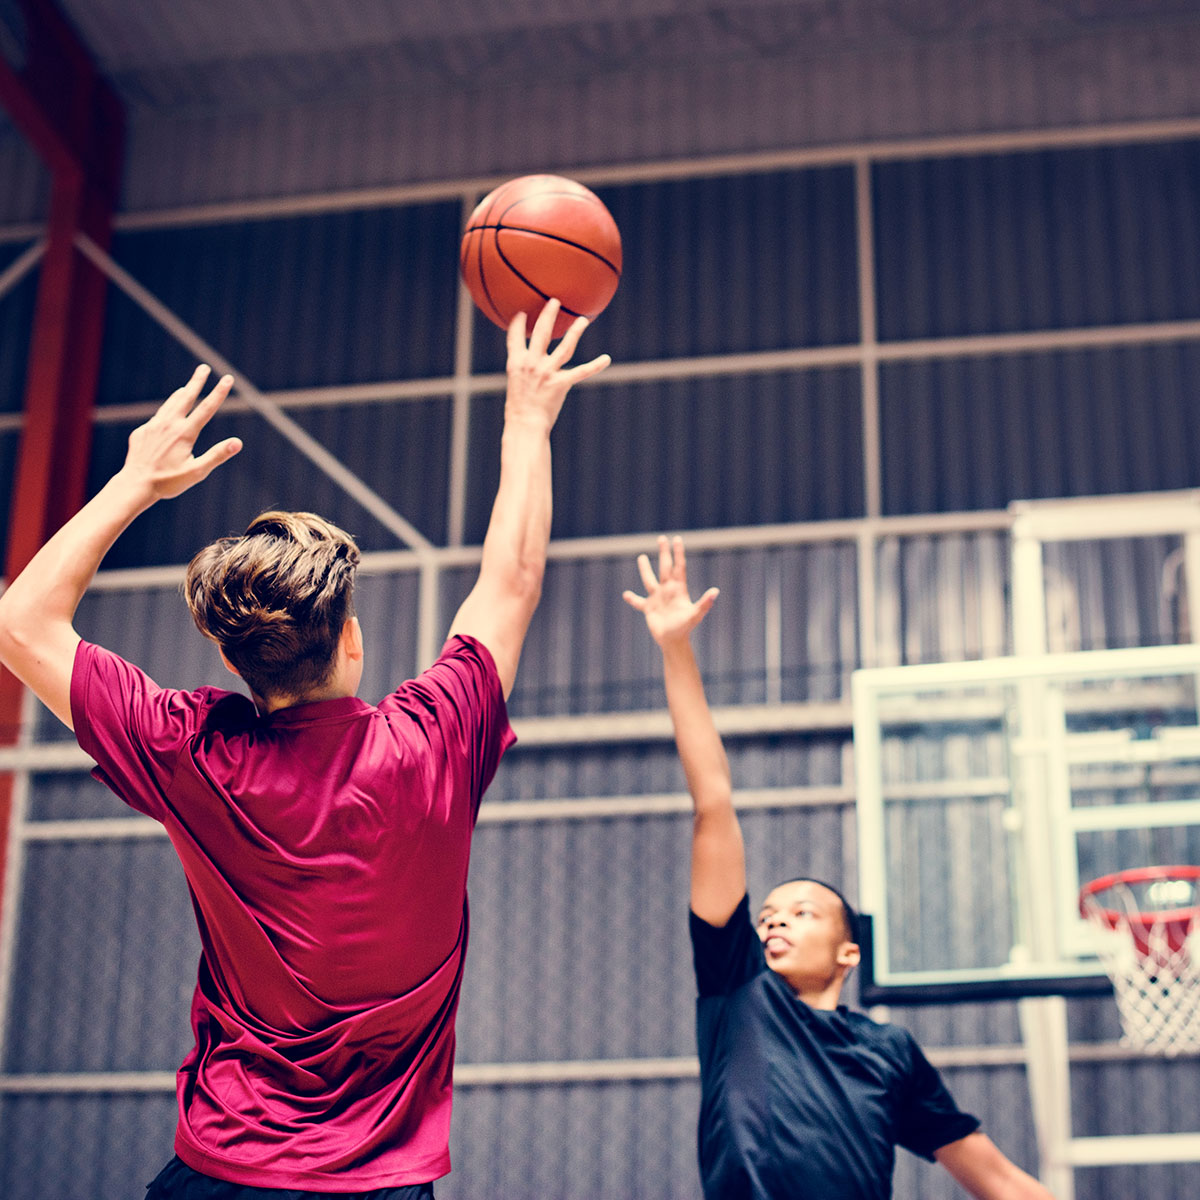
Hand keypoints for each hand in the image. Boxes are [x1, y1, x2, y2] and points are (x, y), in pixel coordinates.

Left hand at [120, 365, 241, 499]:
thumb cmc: (168, 482)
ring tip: (185, 388)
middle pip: (186, 398)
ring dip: (180, 395)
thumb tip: (238, 442)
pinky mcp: (142, 432)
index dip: (218, 392)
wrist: (135, 484)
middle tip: (203, 368)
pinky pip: (156, 419)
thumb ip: (217, 455)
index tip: (227, 378)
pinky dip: (165, 413)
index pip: (206, 408)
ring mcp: (153, 426)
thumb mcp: (197, 472)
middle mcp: (169, 425)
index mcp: (185, 433)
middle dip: (197, 381)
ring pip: (169, 405)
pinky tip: (166, 416)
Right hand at [505, 299, 610, 428]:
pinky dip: (595, 366)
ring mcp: (547, 372)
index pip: (515, 337)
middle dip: (548, 315)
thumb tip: (528, 371)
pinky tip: (606, 359)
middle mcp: (532, 364)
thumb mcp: (515, 385)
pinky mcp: (561, 384)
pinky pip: (582, 372)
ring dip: (575, 331)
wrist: (524, 425)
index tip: (522, 313)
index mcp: (516, 363)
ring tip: (582, 320)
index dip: (519, 324)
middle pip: (541, 333)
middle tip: (554, 301)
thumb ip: (523, 373)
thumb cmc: (519, 410)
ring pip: (565, 347)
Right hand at [623, 535, 718, 647]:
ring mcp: (657, 599)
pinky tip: (626, 594)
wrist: (674, 641)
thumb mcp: (695, 615)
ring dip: (645, 569)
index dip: (678, 553)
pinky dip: (632, 599)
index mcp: (678, 589)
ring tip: (642, 557)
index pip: (679, 566)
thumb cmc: (685, 628)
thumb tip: (716, 591)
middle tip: (662, 538)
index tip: (676, 539)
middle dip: (664, 553)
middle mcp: (668, 590)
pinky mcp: (649, 609)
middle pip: (665, 567)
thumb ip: (705, 603)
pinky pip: (638, 602)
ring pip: (649, 580)